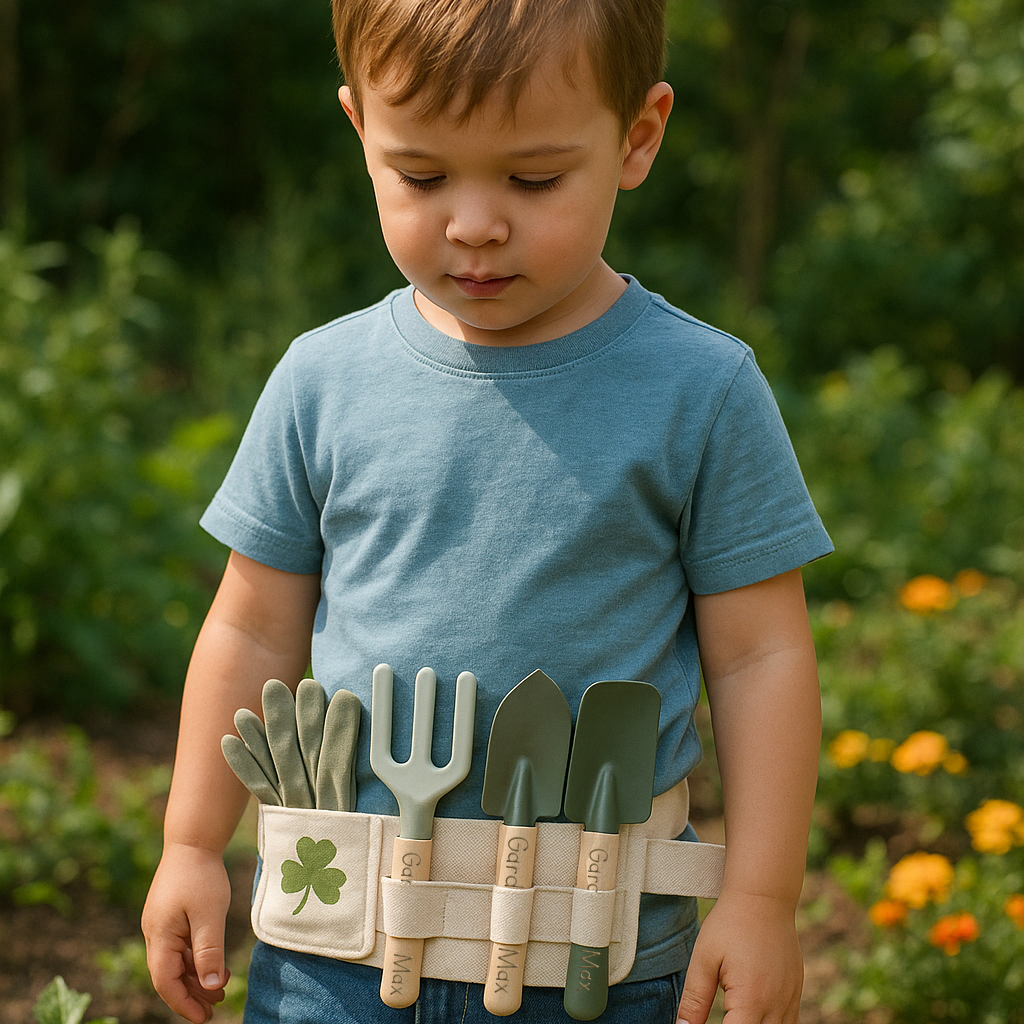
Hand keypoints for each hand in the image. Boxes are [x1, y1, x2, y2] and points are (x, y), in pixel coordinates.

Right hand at [142, 842, 232, 1022]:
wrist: (193, 840)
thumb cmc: (201, 874)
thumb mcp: (210, 914)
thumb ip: (210, 951)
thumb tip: (213, 986)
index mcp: (159, 936)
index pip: (166, 982)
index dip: (184, 1003)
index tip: (204, 1018)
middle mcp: (155, 934)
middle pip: (169, 975)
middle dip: (192, 994)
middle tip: (217, 1006)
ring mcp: (161, 925)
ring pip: (175, 961)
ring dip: (196, 976)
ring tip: (221, 988)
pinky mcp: (170, 916)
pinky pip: (180, 947)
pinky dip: (196, 959)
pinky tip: (215, 963)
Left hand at [675, 891, 803, 1023]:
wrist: (763, 896)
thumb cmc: (730, 924)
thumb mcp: (704, 959)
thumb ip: (695, 999)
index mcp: (751, 999)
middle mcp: (776, 1005)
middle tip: (721, 1014)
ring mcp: (790, 999)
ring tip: (734, 1013)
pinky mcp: (796, 991)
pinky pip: (788, 1023)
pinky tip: (753, 1014)